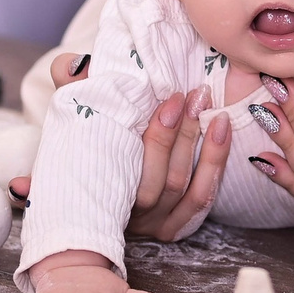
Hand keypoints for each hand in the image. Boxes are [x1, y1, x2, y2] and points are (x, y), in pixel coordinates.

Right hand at [11, 57, 229, 241]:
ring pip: (183, 188)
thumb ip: (71, 86)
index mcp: (99, 191)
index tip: (170, 101)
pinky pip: (201, 199)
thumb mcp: (75, 113)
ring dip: (203, 146)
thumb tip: (72, 65)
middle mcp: (126, 215)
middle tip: (194, 96)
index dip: (156, 137)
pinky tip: (222, 129)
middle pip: (161, 181)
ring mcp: (152, 224)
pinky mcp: (175, 226)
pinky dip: (215, 164)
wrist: (96, 179)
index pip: (128, 173)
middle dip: (180, 136)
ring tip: (209, 106)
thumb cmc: (87, 141)